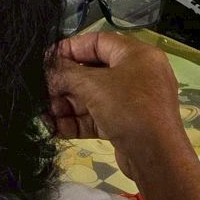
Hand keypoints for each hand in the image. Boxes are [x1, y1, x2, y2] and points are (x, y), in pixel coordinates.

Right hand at [46, 30, 185, 168]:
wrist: (157, 158)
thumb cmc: (128, 109)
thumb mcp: (92, 85)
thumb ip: (64, 73)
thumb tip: (46, 69)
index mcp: (137, 55)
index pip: (97, 41)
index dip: (69, 48)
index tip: (46, 59)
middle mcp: (136, 74)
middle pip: (91, 71)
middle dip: (64, 83)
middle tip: (42, 91)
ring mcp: (132, 100)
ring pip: (92, 96)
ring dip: (66, 104)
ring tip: (45, 114)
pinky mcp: (126, 123)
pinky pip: (97, 115)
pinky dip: (77, 120)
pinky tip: (55, 128)